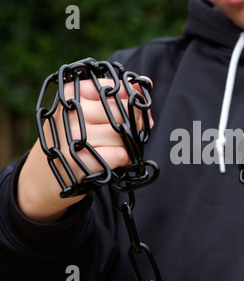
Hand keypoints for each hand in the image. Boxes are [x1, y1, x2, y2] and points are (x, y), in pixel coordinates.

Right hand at [17, 78, 152, 222]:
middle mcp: (69, 112)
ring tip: (117, 148)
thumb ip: (116, 97)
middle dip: (136, 124)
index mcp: (72, 93)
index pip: (115, 89)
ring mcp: (73, 137)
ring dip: (129, 144)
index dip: (132, 101)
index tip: (134, 111)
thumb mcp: (86, 112)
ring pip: (123, 135)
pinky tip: (116, 160)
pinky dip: (125, 159)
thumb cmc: (73, 139)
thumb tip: (143, 83)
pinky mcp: (79, 162)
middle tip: (132, 133)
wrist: (42, 177)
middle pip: (122, 113)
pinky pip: (120, 154)